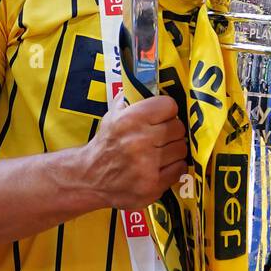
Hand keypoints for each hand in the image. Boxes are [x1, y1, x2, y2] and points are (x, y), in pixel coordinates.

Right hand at [79, 95, 187, 209]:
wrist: (89, 178)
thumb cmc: (106, 144)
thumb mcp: (113, 116)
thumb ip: (133, 100)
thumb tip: (154, 86)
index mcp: (131, 120)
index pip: (169, 106)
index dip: (167, 111)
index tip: (162, 116)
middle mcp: (140, 141)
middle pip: (178, 128)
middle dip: (171, 131)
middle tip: (162, 136)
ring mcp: (148, 166)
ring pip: (181, 149)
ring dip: (174, 150)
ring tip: (161, 152)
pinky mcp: (153, 185)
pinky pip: (180, 169)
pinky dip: (174, 167)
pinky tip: (161, 166)